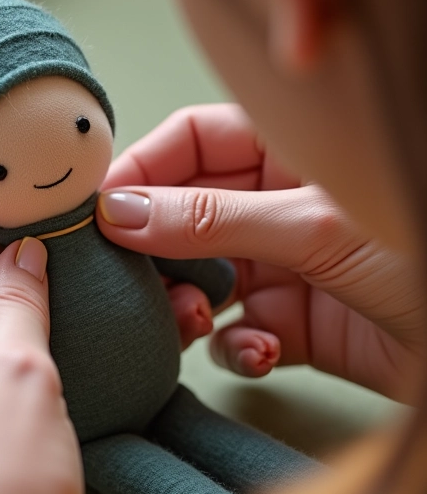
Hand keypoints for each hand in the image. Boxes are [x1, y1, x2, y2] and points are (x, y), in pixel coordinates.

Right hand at [98, 103, 422, 401]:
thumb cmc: (422, 256)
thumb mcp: (314, 227)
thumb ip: (210, 219)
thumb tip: (118, 212)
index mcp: (288, 153)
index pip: (190, 140)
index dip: (141, 168)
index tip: (99, 209)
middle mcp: (277, 204)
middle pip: (184, 212)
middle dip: (156, 249)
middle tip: (132, 279)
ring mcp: (283, 263)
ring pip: (201, 274)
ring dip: (188, 302)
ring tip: (196, 320)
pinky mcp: (294, 323)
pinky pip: (239, 330)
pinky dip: (238, 348)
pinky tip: (263, 353)